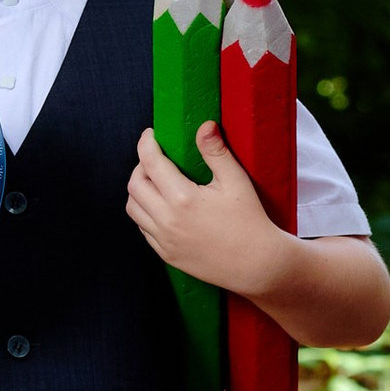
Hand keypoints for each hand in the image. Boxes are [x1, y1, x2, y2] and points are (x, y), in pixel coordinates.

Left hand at [125, 122, 297, 297]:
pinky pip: (143, 228)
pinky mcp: (166, 254)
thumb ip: (216, 152)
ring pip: (133, 208)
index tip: (151, 134)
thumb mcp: (235, 181)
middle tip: (155, 158)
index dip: (146, 143)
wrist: (256, 264)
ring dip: (138, 190)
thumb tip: (204, 125)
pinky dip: (145, 212)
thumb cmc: (249, 221)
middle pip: (134, 184)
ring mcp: (164, 240)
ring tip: (156, 181)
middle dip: (140, 165)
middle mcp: (167, 220)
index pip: (150, 162)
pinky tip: (162, 205)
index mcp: (182, 198)